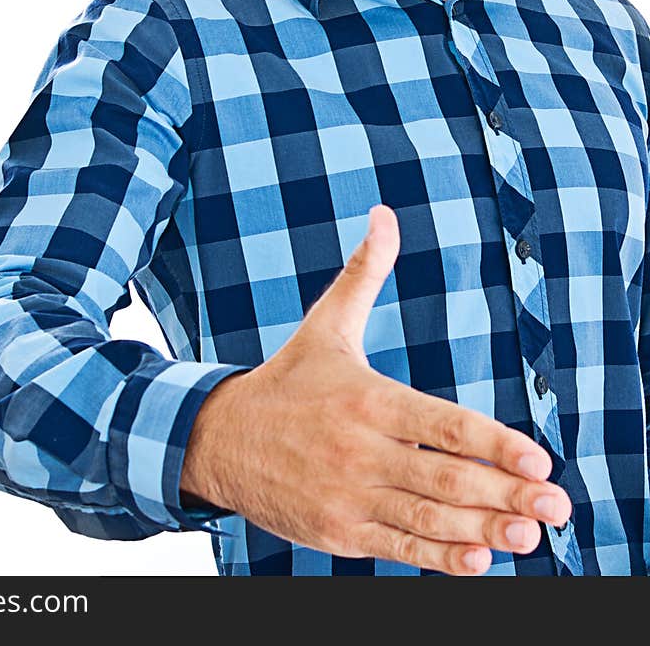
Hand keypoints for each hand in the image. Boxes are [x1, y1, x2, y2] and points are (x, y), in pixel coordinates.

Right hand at [180, 203, 571, 574]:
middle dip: (507, 494)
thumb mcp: (325, 323)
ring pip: (429, 519)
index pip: (443, 424)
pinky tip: (479, 560)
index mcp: (366, 399)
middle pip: (446, 478)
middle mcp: (360, 450)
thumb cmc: (287, 379)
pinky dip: (440, 559)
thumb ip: (363, 272)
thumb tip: (384, 215)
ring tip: (530, 535)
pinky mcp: (337, 531)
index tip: (537, 459)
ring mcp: (348, 495)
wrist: (220, 439)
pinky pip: (398, 547)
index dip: (494, 444)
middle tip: (556, 505)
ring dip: (485, 531)